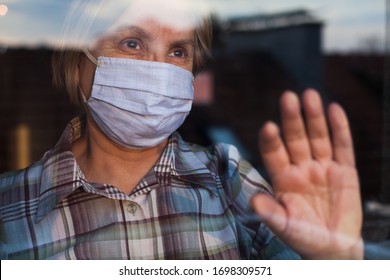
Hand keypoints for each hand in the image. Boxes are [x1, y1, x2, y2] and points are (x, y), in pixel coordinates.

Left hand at [251, 89, 362, 258]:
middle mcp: (301, 168)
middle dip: (292, 119)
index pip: (273, 153)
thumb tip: (253, 201)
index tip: (269, 127)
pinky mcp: (345, 171)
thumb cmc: (304, 238)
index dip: (271, 140)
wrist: (334, 248)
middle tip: (288, 97)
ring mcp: (323, 167)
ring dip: (314, 117)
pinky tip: (334, 110)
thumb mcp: (285, 227)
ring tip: (310, 95)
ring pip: (318, 137)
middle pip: (295, 138)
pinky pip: (342, 147)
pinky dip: (340, 129)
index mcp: (283, 178)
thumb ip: (270, 213)